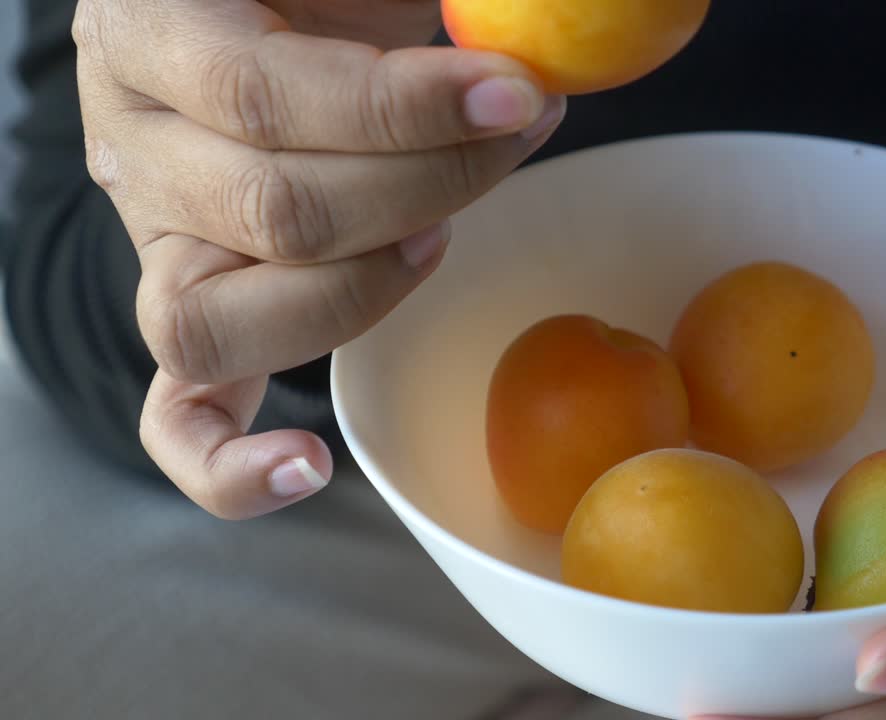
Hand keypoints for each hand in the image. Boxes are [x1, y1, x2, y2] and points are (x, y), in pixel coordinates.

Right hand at [73, 0, 564, 518]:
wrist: (282, 7)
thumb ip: (423, 2)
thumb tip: (528, 37)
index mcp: (153, 29)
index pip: (265, 99)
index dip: (405, 111)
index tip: (517, 95)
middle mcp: (135, 144)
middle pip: (275, 215)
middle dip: (430, 186)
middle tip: (519, 128)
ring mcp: (157, 242)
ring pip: (221, 320)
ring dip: (362, 293)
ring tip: (439, 236)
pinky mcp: (194, 309)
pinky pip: (180, 412)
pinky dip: (232, 462)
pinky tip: (309, 467)